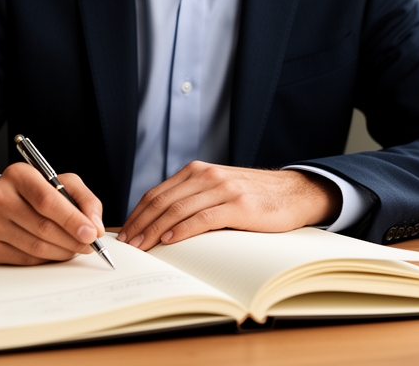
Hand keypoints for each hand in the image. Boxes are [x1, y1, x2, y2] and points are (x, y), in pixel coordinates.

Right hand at [0, 162, 104, 264]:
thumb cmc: (33, 192)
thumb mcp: (61, 183)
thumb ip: (84, 199)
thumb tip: (95, 226)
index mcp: (18, 175)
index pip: (47, 200)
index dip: (72, 220)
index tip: (92, 233)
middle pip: (42, 227)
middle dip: (72, 240)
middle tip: (89, 245)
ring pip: (35, 247)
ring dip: (62, 252)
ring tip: (75, 248)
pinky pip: (25, 260)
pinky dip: (46, 259)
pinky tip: (55, 252)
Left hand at [116, 161, 341, 251]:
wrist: (294, 192)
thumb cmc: (253, 196)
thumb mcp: (218, 189)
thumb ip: (193, 198)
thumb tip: (160, 224)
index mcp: (198, 171)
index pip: (157, 193)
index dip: (138, 214)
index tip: (125, 233)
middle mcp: (207, 175)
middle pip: (162, 201)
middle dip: (141, 224)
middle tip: (127, 245)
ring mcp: (223, 188)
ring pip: (178, 209)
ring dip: (155, 230)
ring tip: (142, 247)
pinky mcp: (238, 205)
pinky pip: (203, 218)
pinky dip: (183, 230)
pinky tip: (170, 241)